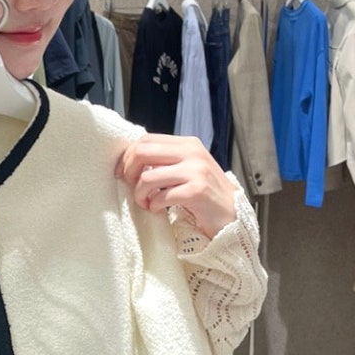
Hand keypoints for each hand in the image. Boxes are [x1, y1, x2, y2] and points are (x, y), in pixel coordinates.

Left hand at [115, 134, 236, 238]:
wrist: (232, 214)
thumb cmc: (204, 193)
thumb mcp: (187, 168)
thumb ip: (165, 160)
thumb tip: (130, 159)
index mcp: (187, 144)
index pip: (146, 139)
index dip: (128, 156)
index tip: (123, 172)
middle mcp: (192, 153)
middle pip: (143, 152)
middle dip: (129, 172)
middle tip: (132, 187)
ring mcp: (196, 171)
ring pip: (148, 177)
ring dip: (140, 194)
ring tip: (145, 202)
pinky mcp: (197, 191)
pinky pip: (161, 197)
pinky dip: (154, 206)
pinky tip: (158, 209)